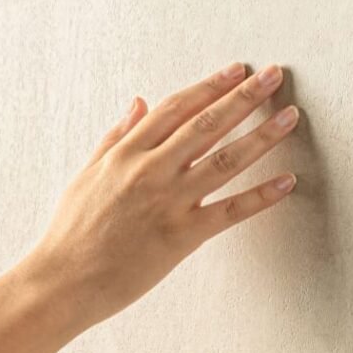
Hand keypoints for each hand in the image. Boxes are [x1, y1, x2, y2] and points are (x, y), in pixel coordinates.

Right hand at [22, 62, 298, 332]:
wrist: (62, 283)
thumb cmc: (72, 230)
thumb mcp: (88, 173)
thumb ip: (116, 137)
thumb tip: (138, 103)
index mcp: (126, 153)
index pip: (177, 107)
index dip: (210, 86)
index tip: (237, 70)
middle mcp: (150, 171)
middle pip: (207, 124)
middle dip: (244, 96)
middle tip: (274, 74)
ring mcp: (168, 203)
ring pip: (225, 161)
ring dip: (262, 136)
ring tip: (290, 117)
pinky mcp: (182, 236)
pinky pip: (229, 211)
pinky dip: (261, 196)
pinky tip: (287, 181)